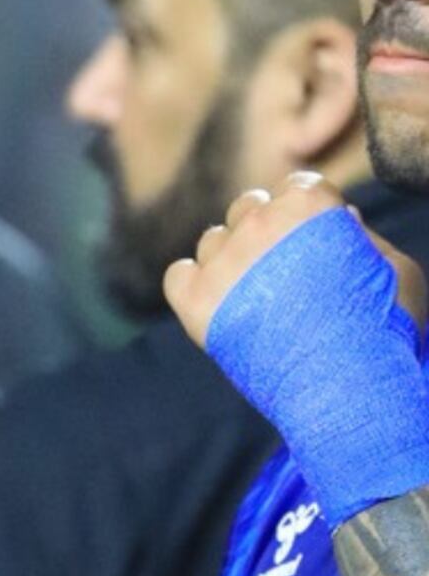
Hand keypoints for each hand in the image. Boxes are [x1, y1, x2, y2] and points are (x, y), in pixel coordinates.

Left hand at [166, 176, 427, 346]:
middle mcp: (258, 222)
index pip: (296, 186)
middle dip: (264, 232)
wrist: (348, 389)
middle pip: (248, 208)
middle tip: (285, 272)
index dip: (306, 214)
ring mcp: (221, 261)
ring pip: (212, 240)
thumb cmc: (385, 328)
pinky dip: (193, 285)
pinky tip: (220, 305)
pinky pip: (178, 274)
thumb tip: (342, 217)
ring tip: (259, 299)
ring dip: (230, 260)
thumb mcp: (396, 270)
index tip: (313, 241)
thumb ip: (364, 238)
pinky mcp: (193, 300)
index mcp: (309, 204)